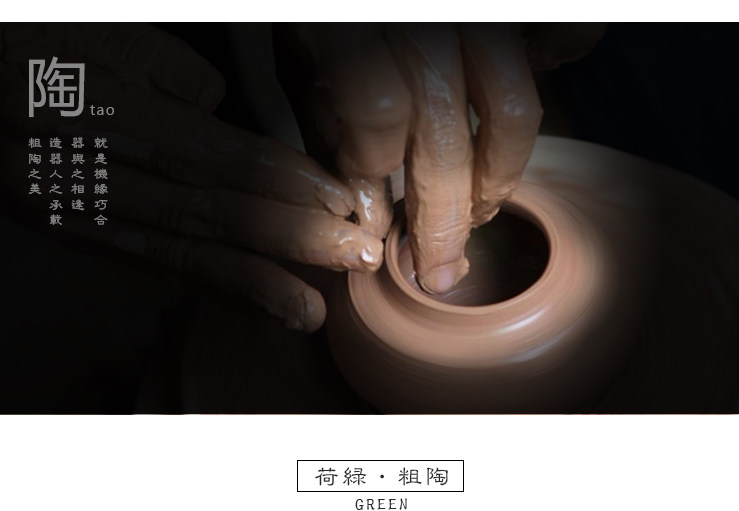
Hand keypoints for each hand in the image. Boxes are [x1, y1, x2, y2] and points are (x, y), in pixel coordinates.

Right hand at [0, 23, 382, 331]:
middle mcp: (84, 172)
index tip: (341, 204)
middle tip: (353, 258)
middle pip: (205, 214)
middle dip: (288, 241)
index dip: (285, 185)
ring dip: (253, 284)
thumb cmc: (42, 42)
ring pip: (177, 252)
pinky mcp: (75, 233)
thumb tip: (222, 117)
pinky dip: (207, 286)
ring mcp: (75, 212)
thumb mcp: (106, 32)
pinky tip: (251, 302)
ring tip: (308, 310)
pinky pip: (149, 264)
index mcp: (98, 110)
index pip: (214, 158)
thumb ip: (171, 74)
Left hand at [274, 22, 604, 292]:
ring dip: (499, 179)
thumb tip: (369, 206)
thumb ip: (328, 125)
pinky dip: (562, 65)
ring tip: (481, 213)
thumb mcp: (300, 59)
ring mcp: (475, 16)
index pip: (376, 116)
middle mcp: (424, 20)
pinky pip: (569, 37)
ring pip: (513, 110)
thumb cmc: (321, 9)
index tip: (370, 201)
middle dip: (442, 220)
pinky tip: (527, 95)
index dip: (374, 170)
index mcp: (349, 25)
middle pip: (446, 136)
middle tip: (441, 268)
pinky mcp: (514, 8)